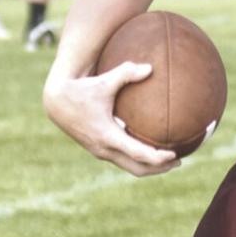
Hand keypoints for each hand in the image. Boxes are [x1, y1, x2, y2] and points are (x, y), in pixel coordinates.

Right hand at [43, 62, 178, 176]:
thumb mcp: (103, 81)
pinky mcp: (99, 149)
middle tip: (179, 161)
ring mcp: (101, 152)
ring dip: (150, 167)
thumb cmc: (81, 89)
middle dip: (159, 168)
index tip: (175, 155)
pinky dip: (139, 159)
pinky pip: (123, 160)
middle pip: (137, 168)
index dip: (158, 158)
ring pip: (130, 167)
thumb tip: (150, 68)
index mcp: (107, 136)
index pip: (138, 154)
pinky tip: (152, 149)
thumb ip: (126, 73)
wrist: (56, 101)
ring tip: (170, 160)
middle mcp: (104, 149)